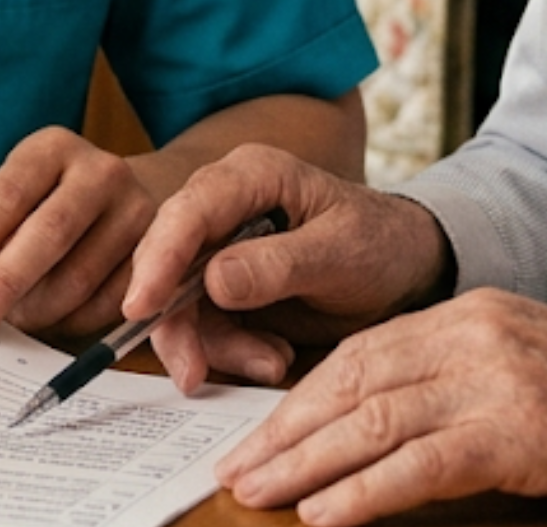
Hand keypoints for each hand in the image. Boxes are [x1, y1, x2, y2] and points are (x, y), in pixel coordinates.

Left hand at [0, 126, 159, 341]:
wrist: (123, 201)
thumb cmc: (44, 205)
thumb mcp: (6, 200)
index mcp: (51, 149)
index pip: (7, 194)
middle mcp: (100, 170)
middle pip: (50, 231)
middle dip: (4, 282)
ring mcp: (136, 210)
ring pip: (81, 274)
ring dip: (37, 310)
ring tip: (7, 326)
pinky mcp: (158, 254)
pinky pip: (110, 302)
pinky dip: (73, 322)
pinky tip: (50, 323)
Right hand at [123, 143, 451, 393]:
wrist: (404, 269)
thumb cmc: (379, 244)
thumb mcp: (340, 254)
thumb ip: (280, 264)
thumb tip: (213, 280)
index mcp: (252, 174)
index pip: (190, 211)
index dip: (160, 258)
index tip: (142, 306)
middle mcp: (224, 206)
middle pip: (169, 260)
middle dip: (176, 321)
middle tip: (192, 372)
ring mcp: (221, 247)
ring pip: (181, 302)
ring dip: (215, 345)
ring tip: (273, 361)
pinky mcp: (224, 287)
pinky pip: (206, 326)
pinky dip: (232, 352)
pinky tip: (274, 357)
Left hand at [215, 289, 546, 526]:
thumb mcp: (534, 370)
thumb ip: (464, 383)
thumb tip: (385, 429)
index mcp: (476, 314)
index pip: (364, 352)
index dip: (302, 397)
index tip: (257, 434)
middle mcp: (477, 333)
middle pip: (354, 380)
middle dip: (285, 429)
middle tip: (233, 468)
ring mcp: (499, 379)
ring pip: (374, 419)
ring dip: (305, 461)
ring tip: (258, 494)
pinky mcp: (524, 431)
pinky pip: (422, 465)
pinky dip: (364, 492)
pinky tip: (326, 516)